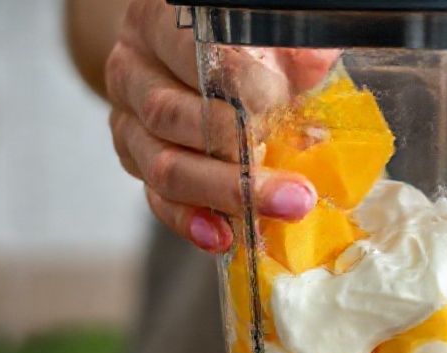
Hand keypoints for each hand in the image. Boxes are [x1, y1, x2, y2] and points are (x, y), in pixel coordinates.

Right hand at [105, 0, 335, 251]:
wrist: (180, 54)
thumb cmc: (236, 40)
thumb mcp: (265, 32)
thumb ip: (290, 49)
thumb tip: (318, 76)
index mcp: (159, 21)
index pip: (194, 53)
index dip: (240, 84)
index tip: (283, 109)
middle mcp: (133, 69)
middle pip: (174, 117)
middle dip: (238, 157)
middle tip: (294, 188)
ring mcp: (128, 120)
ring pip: (164, 166)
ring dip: (225, 195)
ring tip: (277, 210)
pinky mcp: (134, 162)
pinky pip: (159, 199)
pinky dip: (193, 221)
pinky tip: (224, 237)